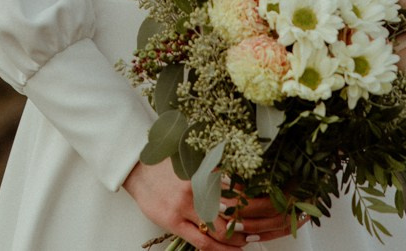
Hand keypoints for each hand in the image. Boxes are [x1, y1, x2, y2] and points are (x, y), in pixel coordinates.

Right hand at [123, 162, 294, 246]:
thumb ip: (216, 171)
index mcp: (205, 171)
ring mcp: (185, 206)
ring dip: (237, 239)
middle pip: (233, 211)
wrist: (138, 168)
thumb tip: (242, 181)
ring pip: (220, 229)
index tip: (267, 208)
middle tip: (261, 230)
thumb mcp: (195, 162)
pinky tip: (230, 250)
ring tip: (247, 242)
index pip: (238, 189)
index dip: (255, 202)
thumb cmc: (168, 164)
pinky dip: (219, 249)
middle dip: (250, 223)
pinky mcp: (174, 221)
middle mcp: (197, 189)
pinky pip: (201, 242)